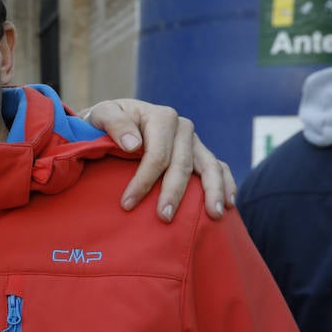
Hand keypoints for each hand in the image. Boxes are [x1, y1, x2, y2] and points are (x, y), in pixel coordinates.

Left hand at [82, 100, 235, 221]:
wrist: (116, 121)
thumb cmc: (106, 121)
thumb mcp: (103, 113)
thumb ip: (115, 124)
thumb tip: (133, 145)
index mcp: (161, 117)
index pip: (157, 154)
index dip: (143, 180)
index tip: (127, 204)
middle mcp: (182, 128)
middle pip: (182, 165)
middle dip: (174, 193)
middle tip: (164, 218)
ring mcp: (194, 141)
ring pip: (209, 166)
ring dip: (212, 191)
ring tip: (213, 215)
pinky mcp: (199, 153)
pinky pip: (219, 168)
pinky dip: (226, 184)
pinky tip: (228, 204)